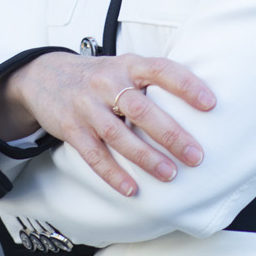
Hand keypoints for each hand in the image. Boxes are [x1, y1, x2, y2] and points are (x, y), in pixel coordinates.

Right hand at [0, 52, 215, 197]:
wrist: (44, 77)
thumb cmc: (100, 77)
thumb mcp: (125, 67)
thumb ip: (154, 81)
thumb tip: (202, 103)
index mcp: (128, 65)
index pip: (161, 70)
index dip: (186, 86)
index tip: (211, 104)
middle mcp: (107, 83)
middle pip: (142, 109)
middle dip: (171, 134)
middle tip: (196, 155)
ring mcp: (87, 107)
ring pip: (118, 135)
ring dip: (146, 157)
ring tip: (170, 174)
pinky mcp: (71, 129)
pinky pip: (94, 154)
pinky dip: (113, 174)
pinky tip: (132, 189)